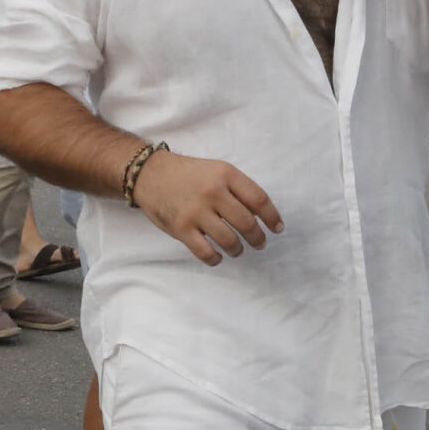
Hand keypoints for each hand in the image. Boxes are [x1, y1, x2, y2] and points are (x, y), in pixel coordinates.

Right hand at [131, 150, 281, 266]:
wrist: (150, 174)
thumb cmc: (189, 174)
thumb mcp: (216, 171)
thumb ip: (238, 189)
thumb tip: (262, 216)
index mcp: (225, 174)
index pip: (259, 199)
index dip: (272, 217)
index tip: (277, 228)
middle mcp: (212, 192)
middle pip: (247, 222)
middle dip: (257, 237)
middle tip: (259, 243)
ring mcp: (196, 211)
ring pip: (229, 240)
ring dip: (238, 249)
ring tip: (237, 249)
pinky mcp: (181, 228)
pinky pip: (206, 252)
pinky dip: (216, 259)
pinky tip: (218, 256)